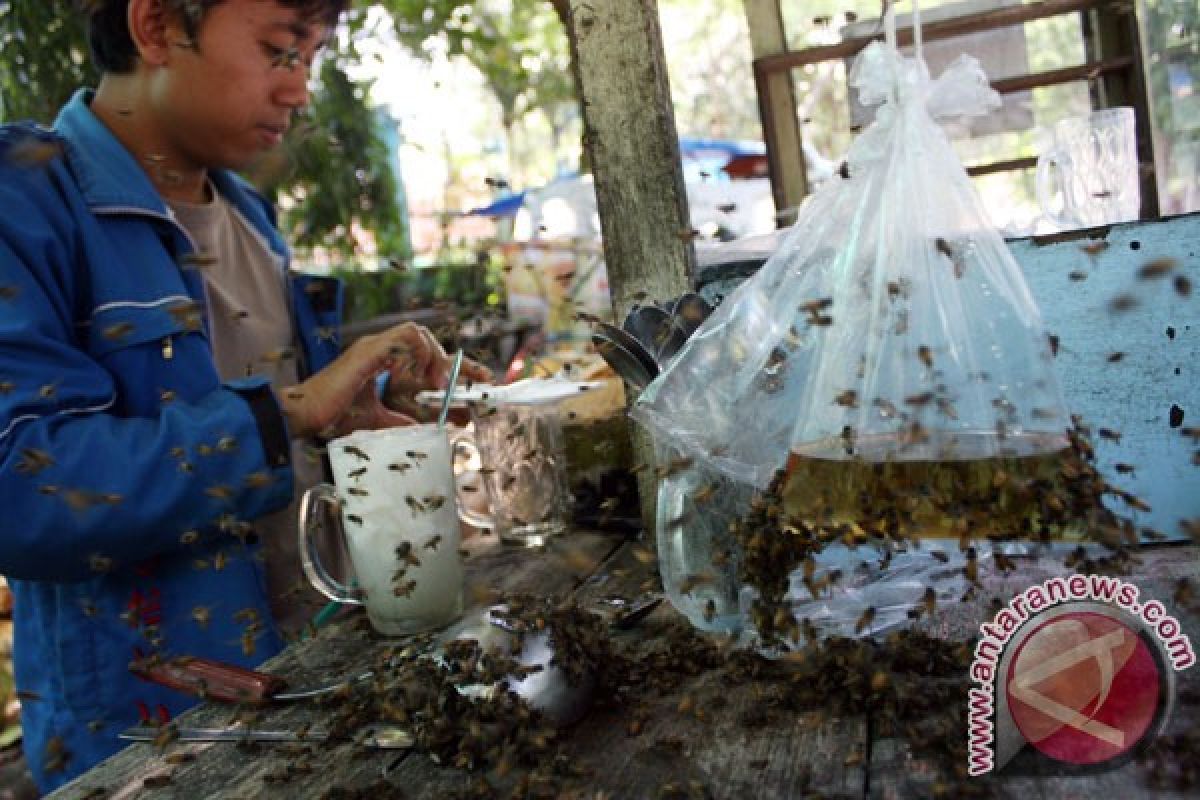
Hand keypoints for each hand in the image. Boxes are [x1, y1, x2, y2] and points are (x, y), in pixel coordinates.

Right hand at [277, 324, 489, 439]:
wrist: (303, 417)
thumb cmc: (331, 417)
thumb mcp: (376, 421)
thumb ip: (400, 422)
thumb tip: (424, 428)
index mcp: (380, 360)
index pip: (424, 353)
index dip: (452, 365)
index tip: (477, 380)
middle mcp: (379, 348)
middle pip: (426, 339)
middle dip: (454, 361)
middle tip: (470, 384)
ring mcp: (373, 346)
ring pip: (418, 332)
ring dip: (436, 357)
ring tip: (439, 385)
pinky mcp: (369, 351)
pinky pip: (406, 337)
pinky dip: (421, 354)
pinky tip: (422, 379)